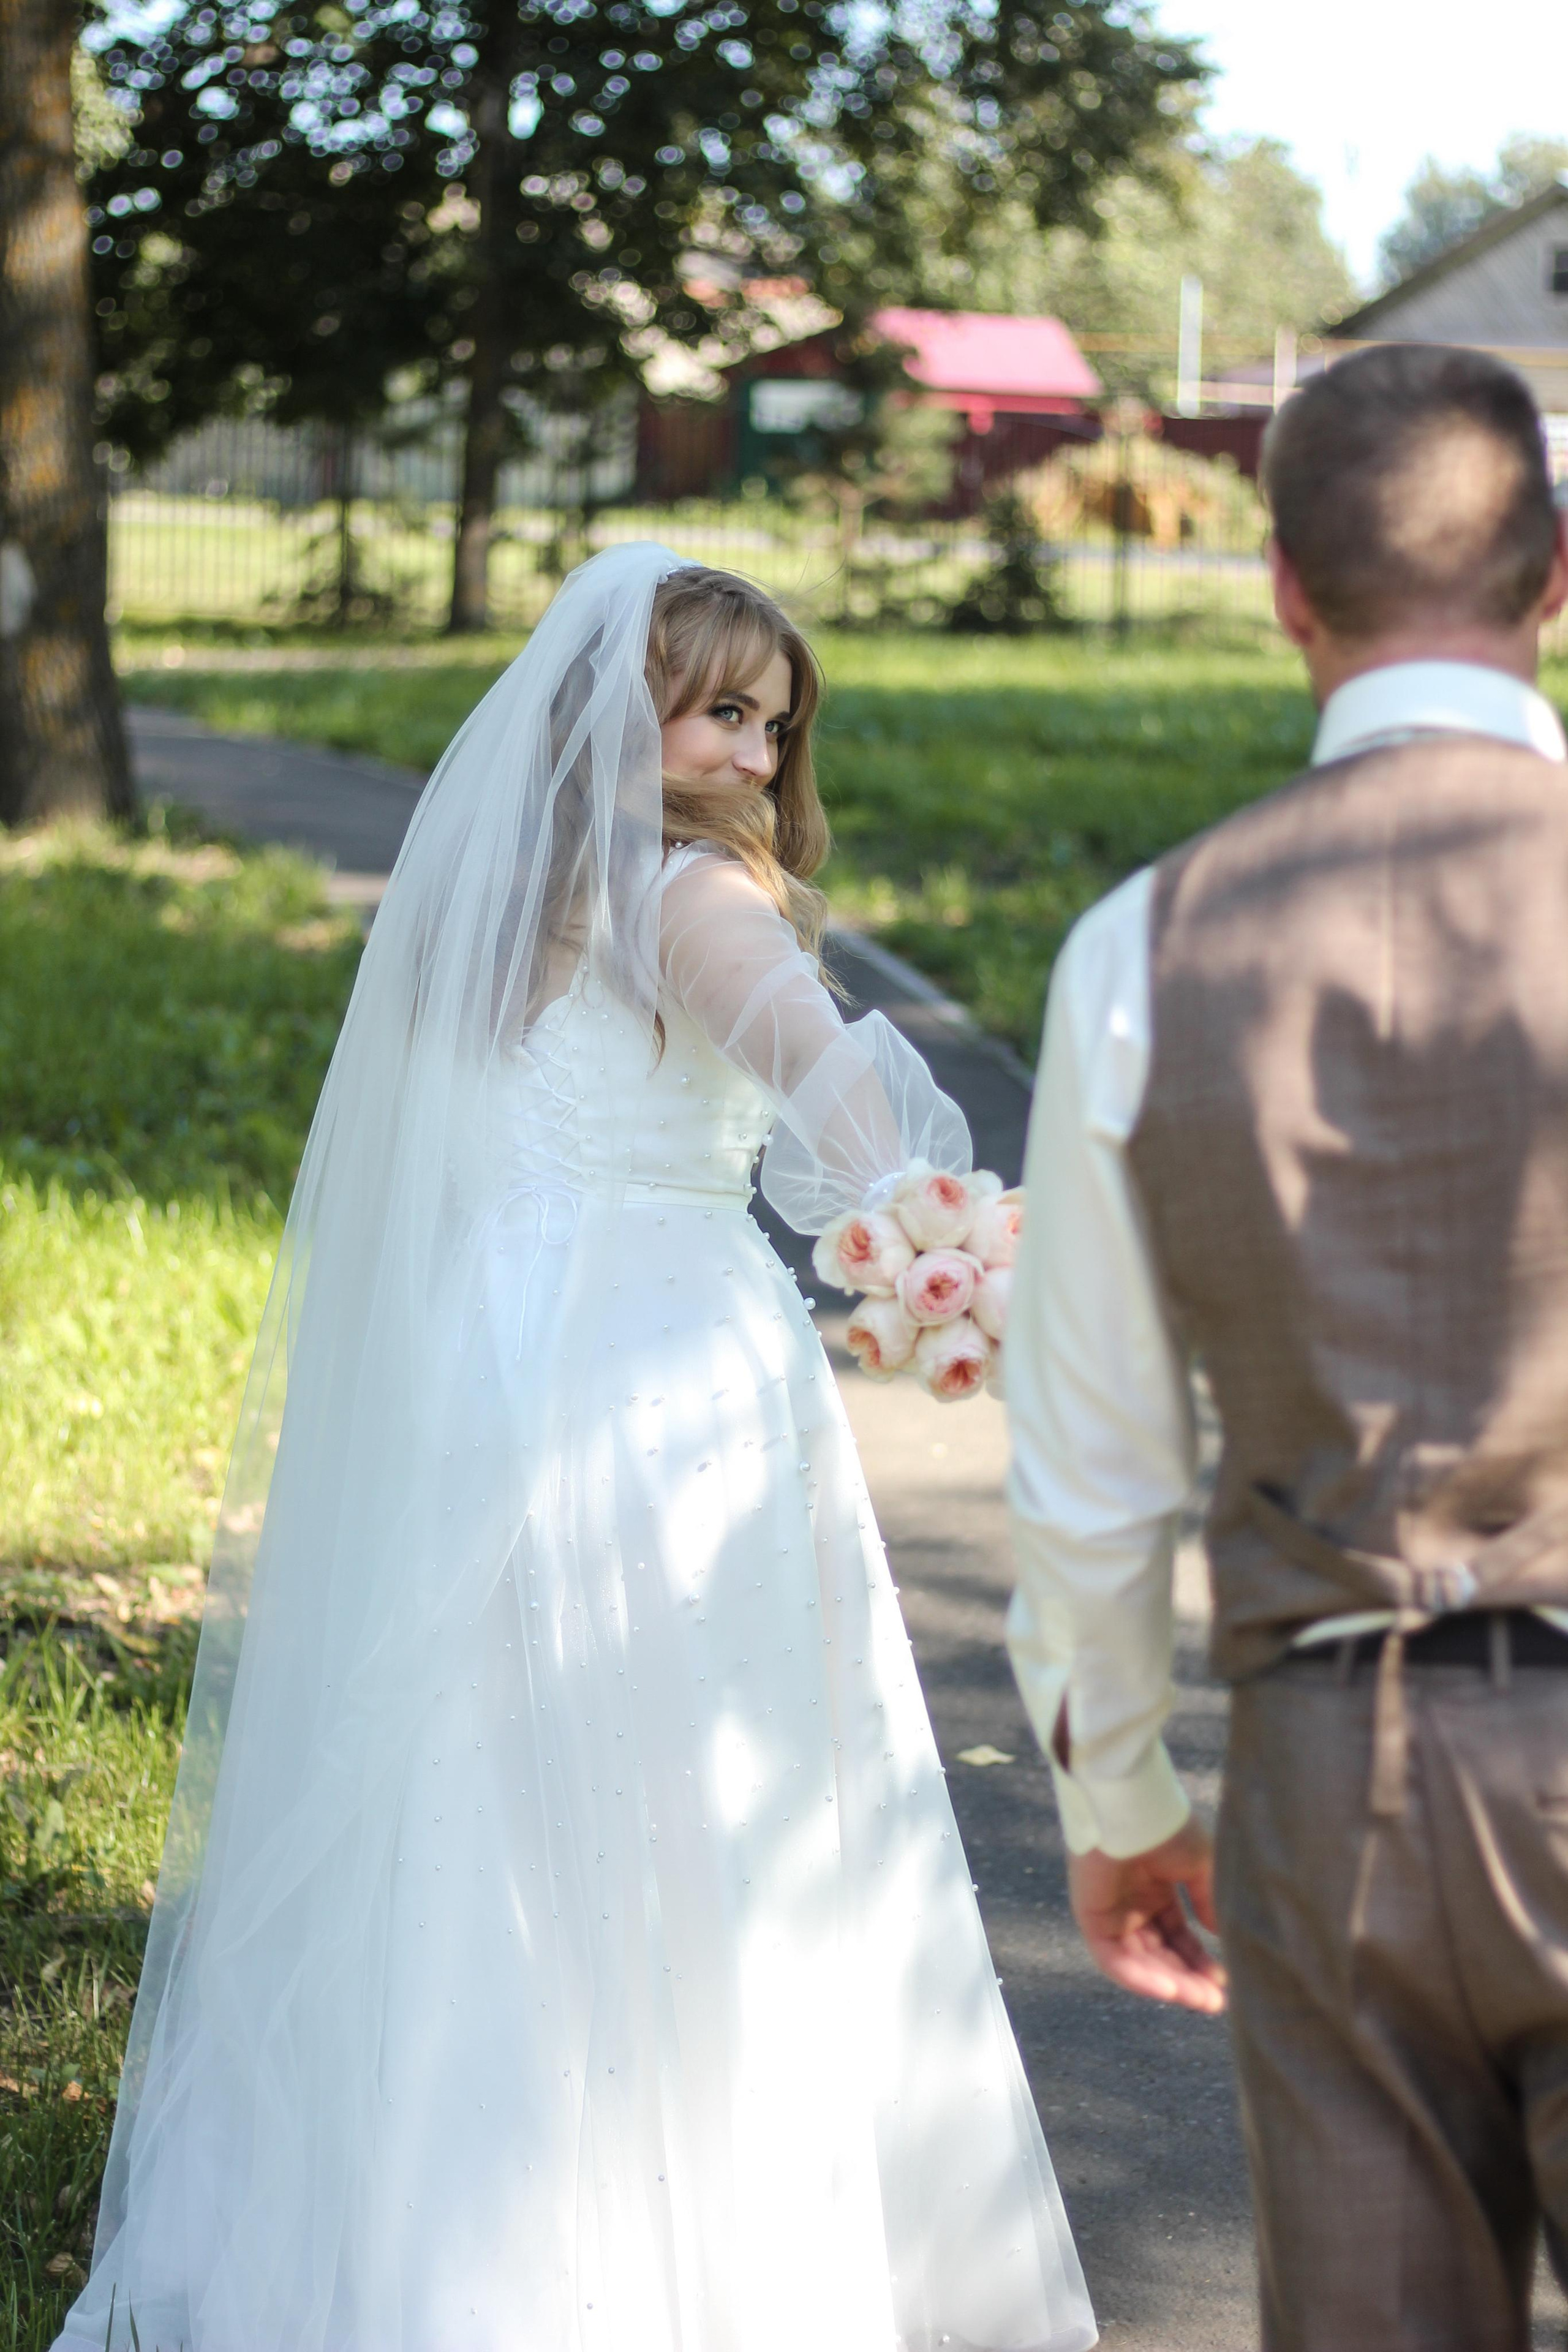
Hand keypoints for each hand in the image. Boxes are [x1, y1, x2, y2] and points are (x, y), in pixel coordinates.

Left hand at [1068, 1817, 1226, 2014]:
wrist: (1133, 1807)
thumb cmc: (1166, 1828)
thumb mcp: (1199, 1866)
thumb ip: (1208, 1900)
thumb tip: (1219, 1935)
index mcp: (1156, 1890)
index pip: (1178, 1937)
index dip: (1200, 1961)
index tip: (1224, 1982)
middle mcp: (1132, 1905)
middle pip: (1160, 1955)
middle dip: (1188, 1980)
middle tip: (1215, 2002)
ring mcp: (1110, 1913)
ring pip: (1139, 1963)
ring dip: (1169, 1984)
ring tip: (1201, 2001)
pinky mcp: (1090, 1918)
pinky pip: (1113, 1959)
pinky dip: (1139, 1978)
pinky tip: (1169, 1990)